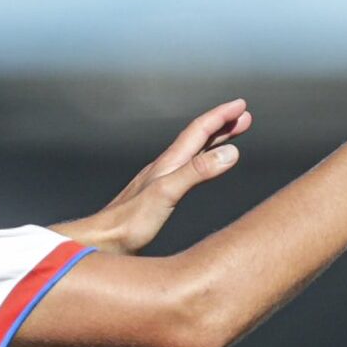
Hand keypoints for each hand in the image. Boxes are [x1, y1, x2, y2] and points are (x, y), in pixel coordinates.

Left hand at [53, 99, 252, 254]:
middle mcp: (165, 167)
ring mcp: (161, 181)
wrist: (102, 241)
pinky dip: (201, 162)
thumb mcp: (168, 193)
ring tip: (231, 137)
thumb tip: (231, 152)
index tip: (242, 106)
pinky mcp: (158, 197)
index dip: (221, 117)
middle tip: (244, 117)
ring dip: (213, 142)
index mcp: (169, 163)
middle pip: (197, 139)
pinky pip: (186, 170)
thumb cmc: (130, 222)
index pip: (199, 131)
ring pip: (192, 153)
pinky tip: (200, 169)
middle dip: (222, 126)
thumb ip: (198, 172)